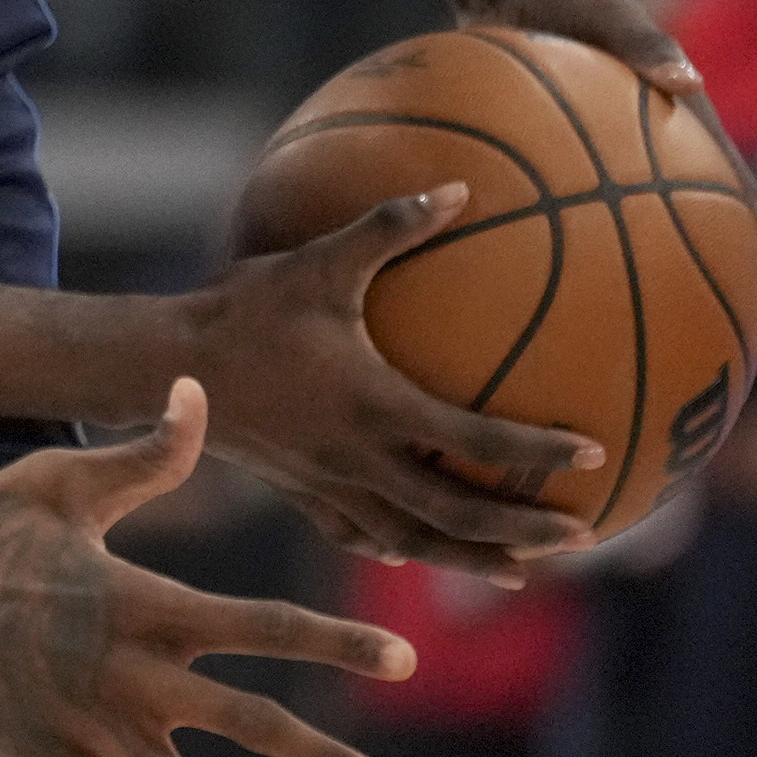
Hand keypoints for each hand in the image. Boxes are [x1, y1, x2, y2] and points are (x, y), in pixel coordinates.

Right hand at [193, 185, 603, 576]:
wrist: (161, 365)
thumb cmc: (244, 309)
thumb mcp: (318, 263)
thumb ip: (390, 226)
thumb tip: (460, 189)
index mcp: (375, 405)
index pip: (473, 441)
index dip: (536, 450)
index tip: (594, 450)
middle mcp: (360, 458)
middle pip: (456, 514)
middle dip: (523, 531)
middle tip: (586, 532)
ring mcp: (330, 483)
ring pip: (414, 539)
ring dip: (472, 556)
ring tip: (524, 568)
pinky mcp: (301, 490)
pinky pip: (358, 533)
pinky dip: (397, 547)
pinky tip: (413, 551)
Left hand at [465, 0, 756, 306]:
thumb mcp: (610, 15)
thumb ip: (646, 45)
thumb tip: (688, 80)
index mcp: (687, 127)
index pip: (738, 198)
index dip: (756, 249)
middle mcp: (655, 151)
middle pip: (693, 230)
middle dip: (708, 283)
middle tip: (708, 337)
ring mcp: (607, 158)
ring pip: (627, 230)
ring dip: (632, 277)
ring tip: (621, 333)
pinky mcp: (555, 156)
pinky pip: (557, 210)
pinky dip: (549, 245)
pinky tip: (520, 287)